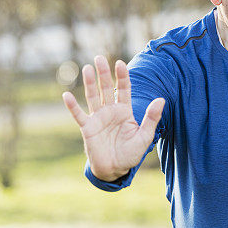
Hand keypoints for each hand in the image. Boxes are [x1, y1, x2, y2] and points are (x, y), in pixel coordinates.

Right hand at [62, 55, 164, 181]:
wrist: (115, 169)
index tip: (120, 63)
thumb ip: (151, 118)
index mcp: (125, 110)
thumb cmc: (130, 153)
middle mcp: (110, 111)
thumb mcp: (144, 136)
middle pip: (106, 88)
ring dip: (89, 83)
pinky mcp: (87, 128)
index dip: (122, 76)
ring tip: (87, 68)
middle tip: (99, 58)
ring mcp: (98, 118)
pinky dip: (72, 106)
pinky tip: (66, 95)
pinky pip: (79, 115)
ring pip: (93, 97)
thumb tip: (161, 99)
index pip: (124, 89)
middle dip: (103, 73)